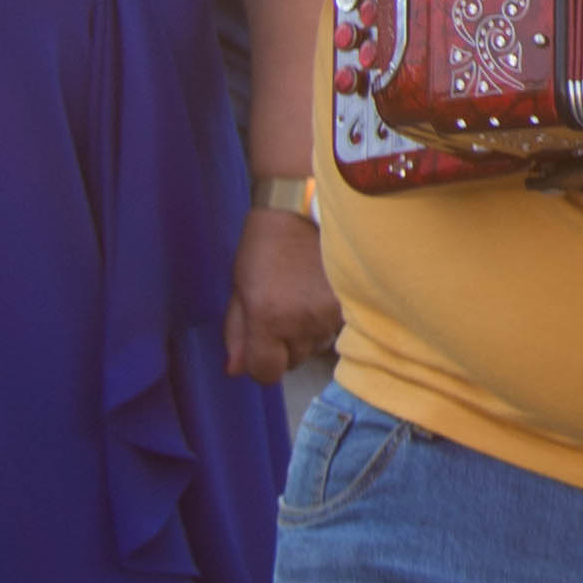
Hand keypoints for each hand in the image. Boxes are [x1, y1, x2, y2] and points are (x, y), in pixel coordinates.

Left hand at [229, 206, 341, 381]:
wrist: (302, 209)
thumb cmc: (264, 245)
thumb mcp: (240, 288)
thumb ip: (236, 333)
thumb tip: (235, 371)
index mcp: (268, 319)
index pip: (266, 373)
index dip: (259, 364)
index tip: (258, 346)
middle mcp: (301, 324)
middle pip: (292, 362)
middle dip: (283, 346)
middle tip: (279, 311)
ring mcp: (328, 316)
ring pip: (315, 347)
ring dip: (305, 334)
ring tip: (299, 300)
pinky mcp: (348, 305)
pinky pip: (333, 330)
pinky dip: (323, 321)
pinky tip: (316, 295)